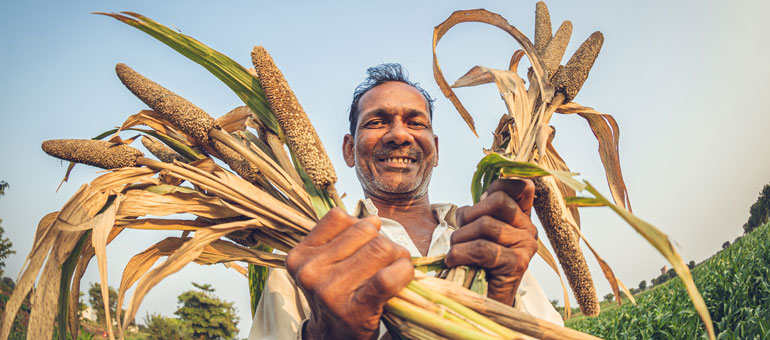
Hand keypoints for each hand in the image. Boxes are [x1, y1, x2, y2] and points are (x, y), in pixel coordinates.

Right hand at [286, 208, 413, 339]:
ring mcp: (330, 290)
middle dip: (384, 240)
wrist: (334, 338)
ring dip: (398, 255)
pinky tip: (403, 275)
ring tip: (395, 268)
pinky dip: (404, 271)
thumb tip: (374, 219)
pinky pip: (388, 277)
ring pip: (381, 248)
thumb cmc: (337, 295)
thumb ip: (345, 237)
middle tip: (387, 259)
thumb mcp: (326, 263)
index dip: (361, 226)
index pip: (340, 217)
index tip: (366, 244)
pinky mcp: (355, 308)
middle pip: (365, 231)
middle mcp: (310, 271)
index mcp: (300, 255)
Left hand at [445, 179, 538, 304]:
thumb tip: (483, 193)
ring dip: (460, 238)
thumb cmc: (475, 265)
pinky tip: (454, 261)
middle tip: (460, 234)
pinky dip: (460, 253)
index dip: (496, 186)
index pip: (520, 185)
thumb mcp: (477, 232)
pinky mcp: (518, 264)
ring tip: (455, 251)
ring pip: (486, 224)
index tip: (478, 204)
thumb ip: (482, 211)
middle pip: (498, 200)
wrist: (483, 304)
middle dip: (469, 215)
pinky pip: (482, 248)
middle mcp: (529, 229)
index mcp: (521, 218)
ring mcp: (526, 247)